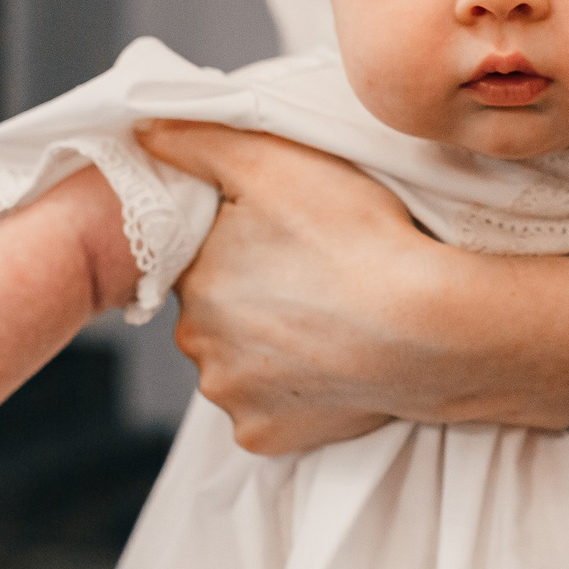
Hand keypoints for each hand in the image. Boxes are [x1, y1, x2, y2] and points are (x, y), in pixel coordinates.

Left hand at [138, 120, 455, 455]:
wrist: (425, 328)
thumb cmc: (354, 238)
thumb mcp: (273, 162)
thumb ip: (196, 140)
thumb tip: (144, 130)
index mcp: (194, 279)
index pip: (206, 258)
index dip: (248, 244)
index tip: (295, 239)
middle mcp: (198, 345)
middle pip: (220, 314)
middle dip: (255, 299)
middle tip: (317, 279)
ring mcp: (231, 397)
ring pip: (242, 364)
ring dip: (273, 347)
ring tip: (330, 321)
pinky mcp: (267, 438)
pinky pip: (271, 412)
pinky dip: (295, 393)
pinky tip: (331, 366)